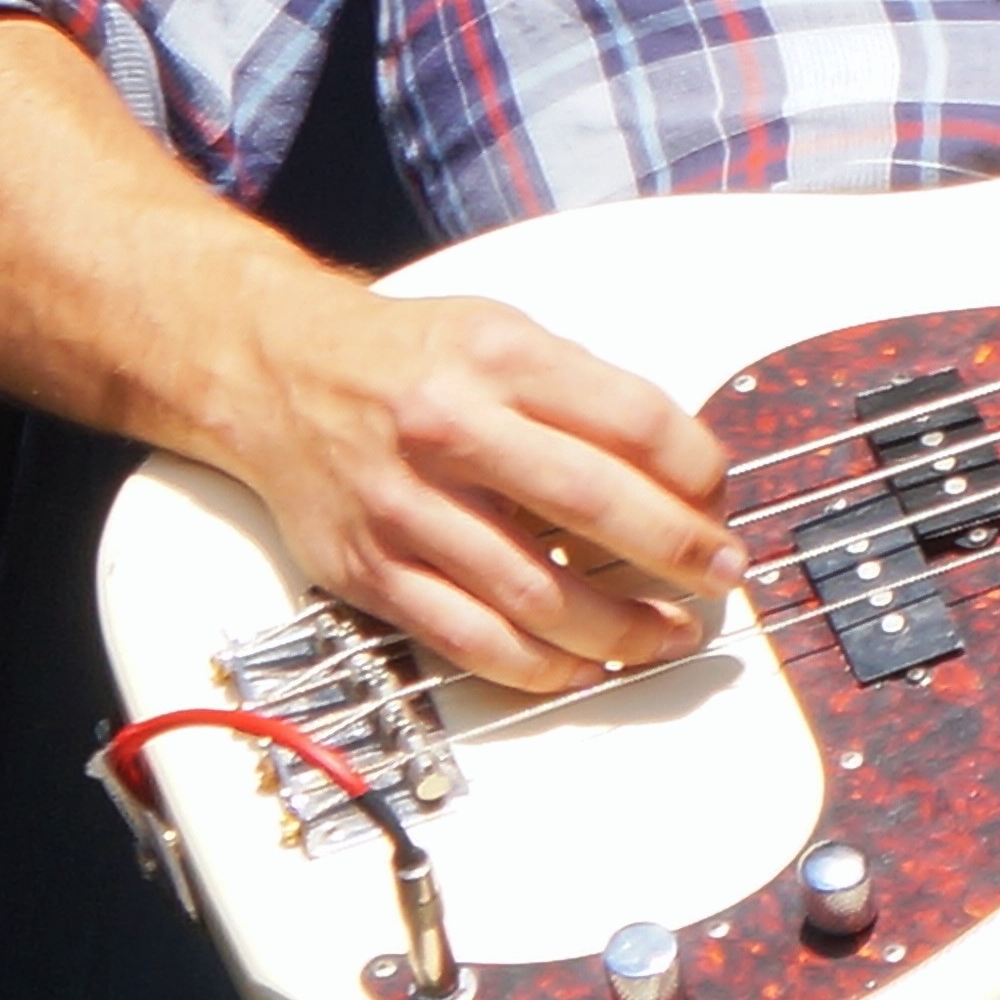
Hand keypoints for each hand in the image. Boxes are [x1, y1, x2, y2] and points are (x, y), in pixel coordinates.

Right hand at [213, 283, 749, 696]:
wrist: (276, 372)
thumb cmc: (408, 357)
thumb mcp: (503, 334)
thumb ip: (582, 394)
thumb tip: (678, 474)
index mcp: (500, 358)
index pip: (630, 420)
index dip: (695, 470)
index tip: (720, 501)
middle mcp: (450, 429)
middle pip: (591, 504)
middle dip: (677, 551)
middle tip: (723, 574)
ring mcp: (405, 506)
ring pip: (533, 592)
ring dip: (620, 628)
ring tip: (668, 633)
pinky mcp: (370, 570)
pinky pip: (468, 639)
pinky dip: (538, 666)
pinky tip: (584, 666)